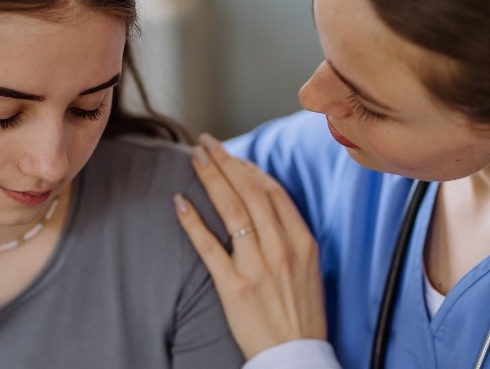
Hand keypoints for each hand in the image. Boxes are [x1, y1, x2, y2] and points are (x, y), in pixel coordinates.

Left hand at [173, 134, 326, 359]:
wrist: (296, 357)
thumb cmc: (301, 316)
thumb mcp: (309, 270)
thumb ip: (290, 237)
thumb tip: (266, 209)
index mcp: (302, 242)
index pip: (272, 192)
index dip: (249, 168)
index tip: (232, 156)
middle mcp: (281, 249)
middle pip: (248, 192)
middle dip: (225, 161)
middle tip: (205, 142)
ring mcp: (257, 267)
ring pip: (230, 209)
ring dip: (209, 177)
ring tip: (194, 157)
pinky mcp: (234, 287)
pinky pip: (208, 246)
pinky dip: (193, 220)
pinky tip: (180, 201)